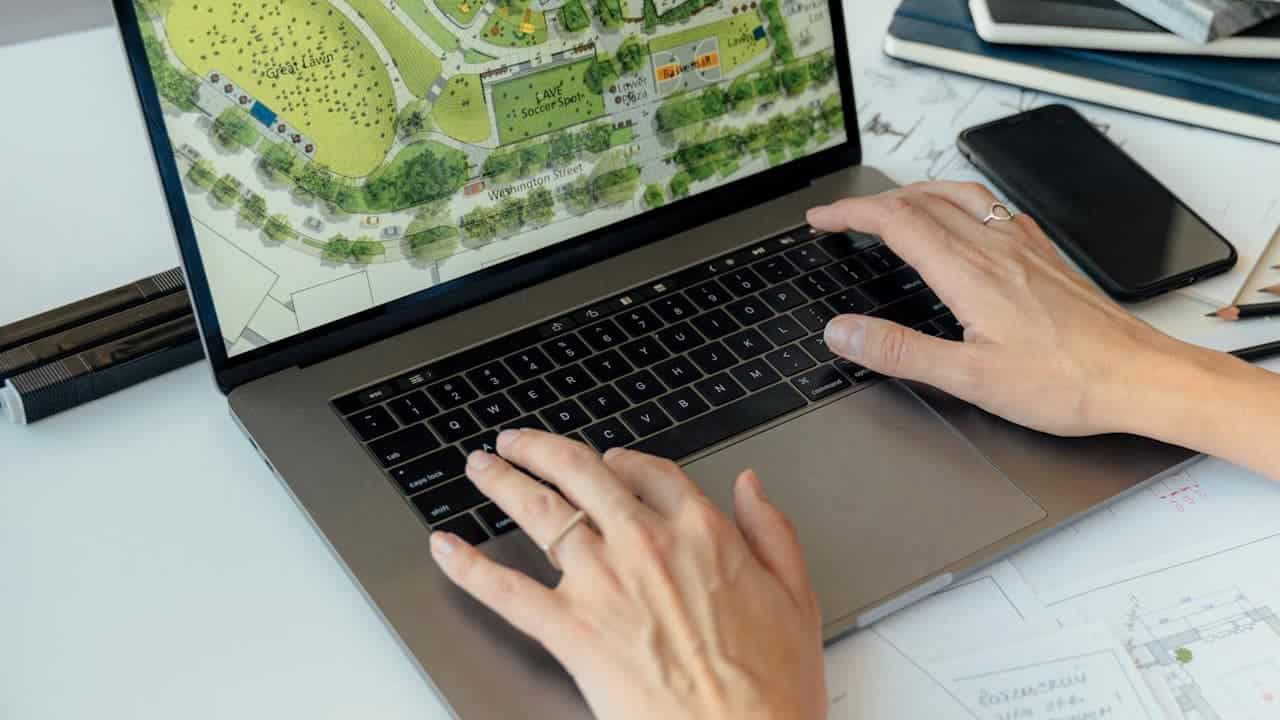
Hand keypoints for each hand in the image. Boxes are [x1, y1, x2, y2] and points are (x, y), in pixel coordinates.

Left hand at [430, 430, 826, 719]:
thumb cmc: (771, 687)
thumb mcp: (796, 597)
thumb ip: (771, 530)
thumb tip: (750, 485)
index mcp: (702, 532)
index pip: (651, 472)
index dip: (625, 460)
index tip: (611, 458)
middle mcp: (645, 544)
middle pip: (582, 473)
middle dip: (542, 449)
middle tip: (518, 442)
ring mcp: (602, 583)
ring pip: (539, 513)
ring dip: (502, 481)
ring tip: (480, 467)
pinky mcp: (570, 630)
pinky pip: (505, 588)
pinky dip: (468, 565)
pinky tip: (446, 547)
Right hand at [807, 181, 1191, 436]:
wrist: (1139, 377)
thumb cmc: (1066, 383)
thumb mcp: (969, 379)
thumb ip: (900, 351)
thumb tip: (843, 331)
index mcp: (970, 273)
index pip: (896, 221)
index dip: (850, 214)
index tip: (821, 220)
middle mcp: (996, 248)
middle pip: (921, 200)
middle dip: (871, 202)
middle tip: (841, 216)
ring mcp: (1024, 247)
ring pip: (959, 195)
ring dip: (914, 192)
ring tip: (891, 204)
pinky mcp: (1045, 255)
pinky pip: (993, 208)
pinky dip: (958, 201)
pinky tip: (964, 219)